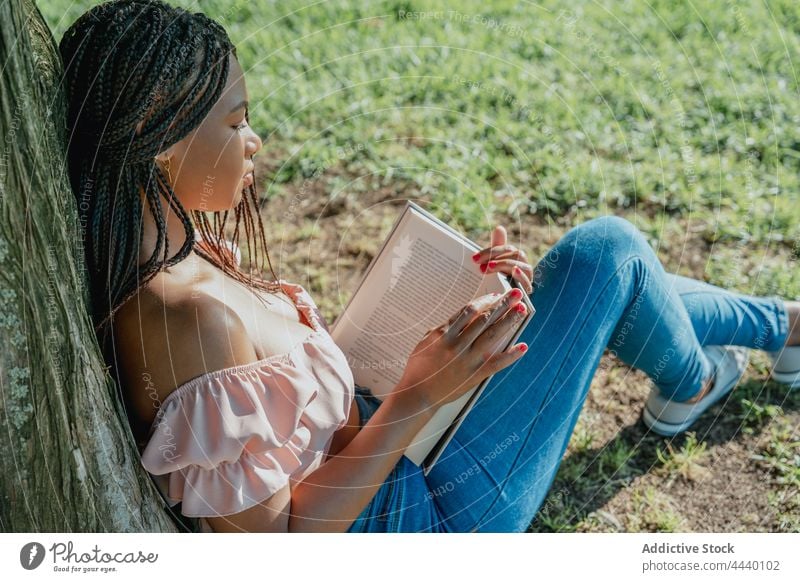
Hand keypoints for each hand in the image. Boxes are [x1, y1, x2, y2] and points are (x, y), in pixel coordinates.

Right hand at [390, 288, 529, 412]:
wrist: (418, 394)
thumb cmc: (419, 367)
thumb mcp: (426, 341)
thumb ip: (444, 329)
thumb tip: (460, 318)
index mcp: (445, 333)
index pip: (470, 310)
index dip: (486, 300)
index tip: (497, 294)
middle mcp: (458, 344)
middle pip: (485, 318)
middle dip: (502, 304)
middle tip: (516, 293)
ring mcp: (468, 359)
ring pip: (492, 334)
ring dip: (509, 320)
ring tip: (521, 309)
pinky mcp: (475, 375)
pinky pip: (497, 363)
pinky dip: (512, 355)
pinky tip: (523, 346)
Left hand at [472, 225, 532, 293]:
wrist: (500, 311)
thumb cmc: (497, 285)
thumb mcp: (493, 267)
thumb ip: (495, 249)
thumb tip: (499, 227)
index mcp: (516, 260)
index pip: (508, 249)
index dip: (492, 250)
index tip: (474, 258)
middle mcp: (524, 268)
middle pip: (517, 254)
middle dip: (497, 256)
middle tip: (480, 264)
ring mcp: (527, 280)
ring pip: (522, 266)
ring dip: (504, 264)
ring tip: (488, 268)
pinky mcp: (527, 293)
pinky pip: (527, 283)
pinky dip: (520, 276)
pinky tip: (512, 271)